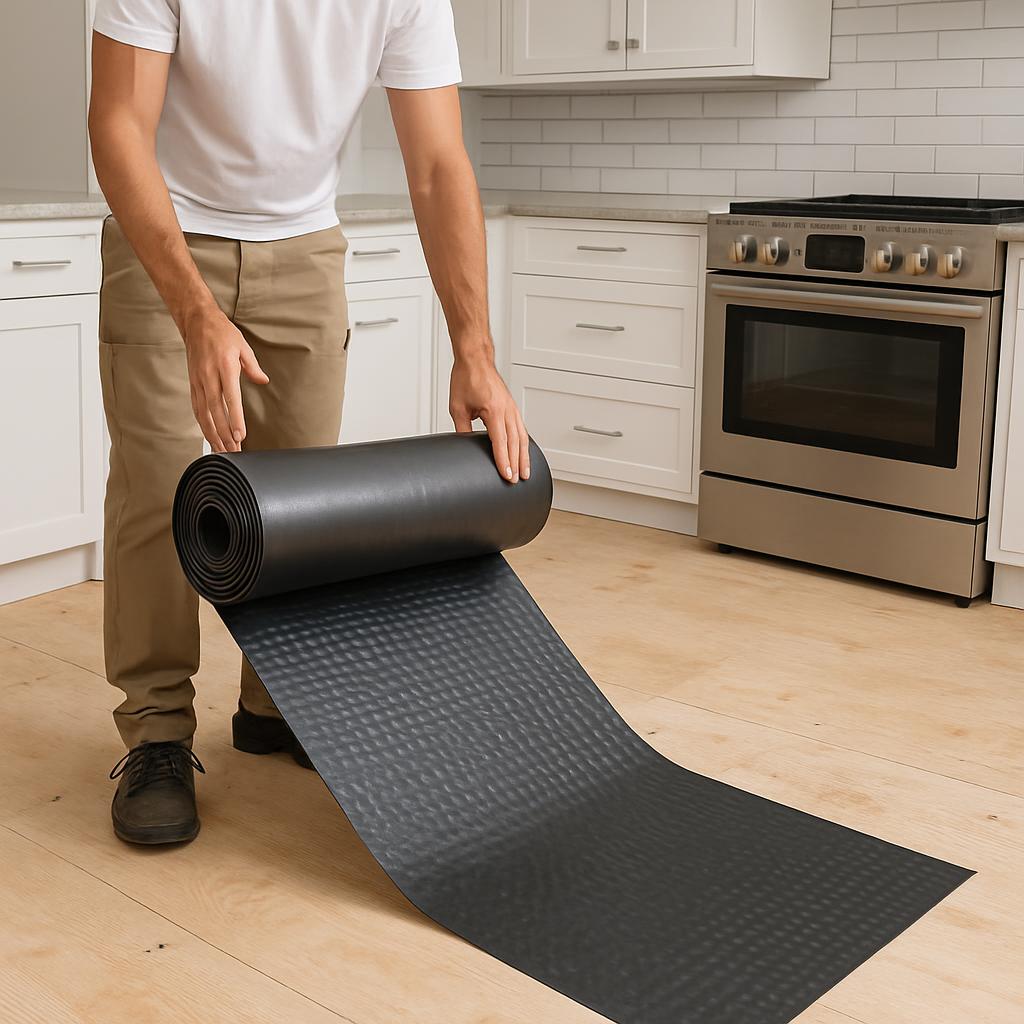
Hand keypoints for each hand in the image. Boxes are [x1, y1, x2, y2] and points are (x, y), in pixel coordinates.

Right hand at [182, 307, 268, 451]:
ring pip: (203, 414)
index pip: (230, 398)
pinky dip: (203, 425)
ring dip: (213, 434)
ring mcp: (198, 382)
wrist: (196, 322)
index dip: (234, 419)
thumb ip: (253, 366)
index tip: (240, 435)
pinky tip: (210, 437)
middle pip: (215, 411)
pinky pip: (197, 409)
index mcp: (224, 367)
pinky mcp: (193, 384)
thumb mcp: (243, 346)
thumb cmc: (222, 333)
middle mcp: (208, 376)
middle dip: (224, 434)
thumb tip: (263, 381)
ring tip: (223, 450)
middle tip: (234, 451)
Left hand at [450, 356, 529, 482]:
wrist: (475, 359)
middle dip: (516, 464)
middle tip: (516, 481)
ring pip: (522, 437)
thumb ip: (462, 429)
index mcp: (494, 410)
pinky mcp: (512, 407)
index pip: (501, 442)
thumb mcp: (457, 408)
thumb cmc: (466, 378)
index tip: (507, 476)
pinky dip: (524, 443)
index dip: (504, 461)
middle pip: (515, 443)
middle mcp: (507, 409)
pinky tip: (524, 453)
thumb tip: (465, 447)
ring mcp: (512, 408)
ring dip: (524, 456)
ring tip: (525, 473)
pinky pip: (521, 428)